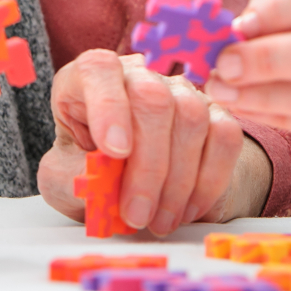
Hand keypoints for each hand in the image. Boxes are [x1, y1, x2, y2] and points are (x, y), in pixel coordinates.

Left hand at [37, 49, 269, 234]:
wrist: (133, 192)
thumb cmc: (92, 177)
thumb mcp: (65, 181)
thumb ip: (75, 177)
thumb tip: (99, 178)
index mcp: (87, 80)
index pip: (99, 69)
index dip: (108, 106)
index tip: (114, 152)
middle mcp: (137, 76)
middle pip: (153, 100)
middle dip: (147, 166)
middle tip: (136, 214)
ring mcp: (180, 91)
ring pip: (191, 118)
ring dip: (176, 182)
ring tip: (158, 220)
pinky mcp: (215, 113)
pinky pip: (225, 137)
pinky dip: (207, 181)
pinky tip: (185, 209)